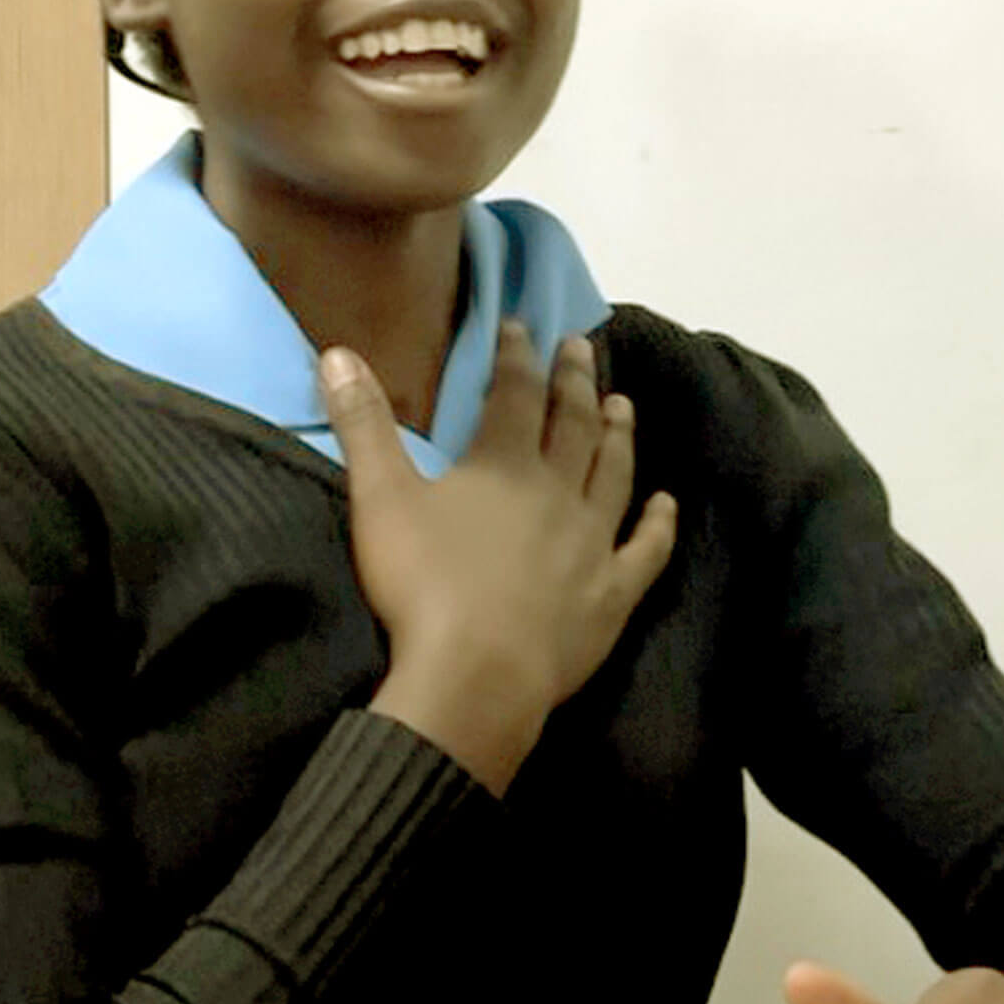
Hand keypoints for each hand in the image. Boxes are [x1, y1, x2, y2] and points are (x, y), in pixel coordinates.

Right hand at [320, 323, 676, 792]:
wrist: (475, 676)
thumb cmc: (423, 585)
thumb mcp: (380, 499)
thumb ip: (363, 424)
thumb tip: (337, 352)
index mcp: (504, 465)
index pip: (516, 394)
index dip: (517, 356)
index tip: (522, 327)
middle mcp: (559, 492)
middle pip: (573, 424)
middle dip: (575, 381)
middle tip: (582, 348)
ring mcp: (593, 543)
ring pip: (613, 474)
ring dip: (618, 436)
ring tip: (622, 404)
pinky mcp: (611, 594)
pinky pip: (644, 551)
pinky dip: (658, 524)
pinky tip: (666, 504)